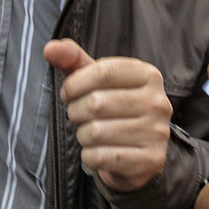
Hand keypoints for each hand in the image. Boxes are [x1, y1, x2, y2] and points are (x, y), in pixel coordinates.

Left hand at [46, 39, 172, 191]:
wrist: (139, 154)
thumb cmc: (114, 109)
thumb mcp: (97, 81)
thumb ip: (73, 60)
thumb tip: (50, 48)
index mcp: (148, 75)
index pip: (103, 71)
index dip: (75, 83)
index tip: (68, 93)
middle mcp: (158, 102)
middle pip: (97, 102)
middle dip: (76, 111)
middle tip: (79, 116)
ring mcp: (156, 133)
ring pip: (96, 132)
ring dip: (82, 136)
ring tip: (91, 134)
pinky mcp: (150, 161)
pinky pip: (101, 157)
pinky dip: (90, 157)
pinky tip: (99, 152)